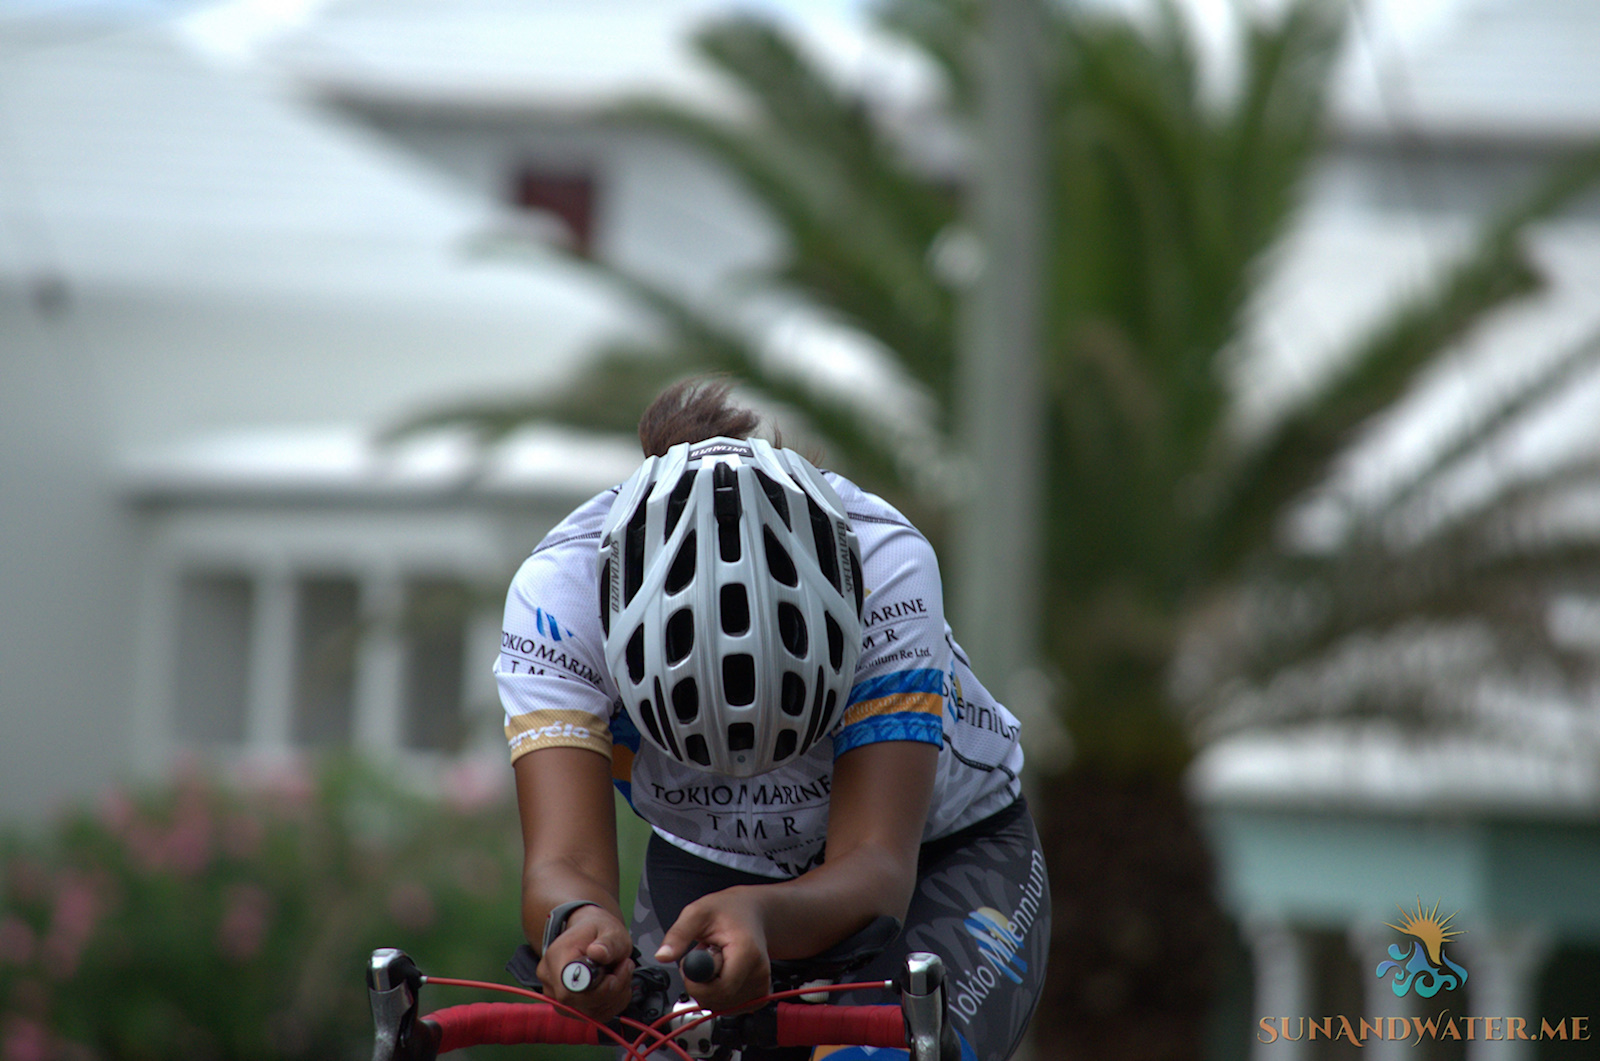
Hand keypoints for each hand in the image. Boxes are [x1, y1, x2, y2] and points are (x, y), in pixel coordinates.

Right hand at [535, 905, 634, 1020]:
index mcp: (556, 958)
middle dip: (613, 989)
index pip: (570, 989)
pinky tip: (617, 984)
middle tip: (625, 966)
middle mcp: (551, 982)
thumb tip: (598, 953)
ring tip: (620, 971)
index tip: (613, 972)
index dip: (597, 988)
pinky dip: (614, 1003)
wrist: (590, 937)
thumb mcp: (609, 930)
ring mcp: (558, 999)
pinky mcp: (571, 1009)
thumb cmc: (597, 932)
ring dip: (616, 996)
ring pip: (592, 1013)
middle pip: (583, 1004)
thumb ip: (607, 943)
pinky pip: (597, 1016)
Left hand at [655, 886, 770, 1012]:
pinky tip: (724, 972)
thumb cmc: (728, 911)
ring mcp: (762, 986)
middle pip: (721, 1000)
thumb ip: (679, 935)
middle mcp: (759, 973)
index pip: (721, 989)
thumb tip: (662, 956)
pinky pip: (732, 1007)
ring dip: (711, 989)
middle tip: (701, 958)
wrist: (753, 912)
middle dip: (701, 986)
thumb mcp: (697, 913)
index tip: (689, 966)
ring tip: (715, 961)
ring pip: (724, 1006)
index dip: (697, 984)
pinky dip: (721, 994)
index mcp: (747, 953)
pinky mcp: (760, 994)